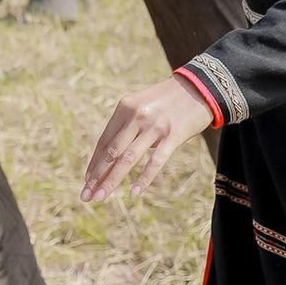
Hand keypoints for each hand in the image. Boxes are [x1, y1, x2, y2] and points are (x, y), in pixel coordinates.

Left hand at [81, 75, 215, 201]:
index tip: (87, 181)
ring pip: (127, 158)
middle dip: (97, 176)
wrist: (199, 87)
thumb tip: (112, 155)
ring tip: (101, 197)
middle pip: (111, 152)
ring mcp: (154, 126)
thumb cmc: (168, 100)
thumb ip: (127, 125)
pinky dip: (143, 179)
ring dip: (112, 180)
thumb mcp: (141, 105)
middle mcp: (136, 116)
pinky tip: (133, 193)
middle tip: (86, 196)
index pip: (104, 141)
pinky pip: (155, 161)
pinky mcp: (172, 135)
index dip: (94, 163)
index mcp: (125, 107)